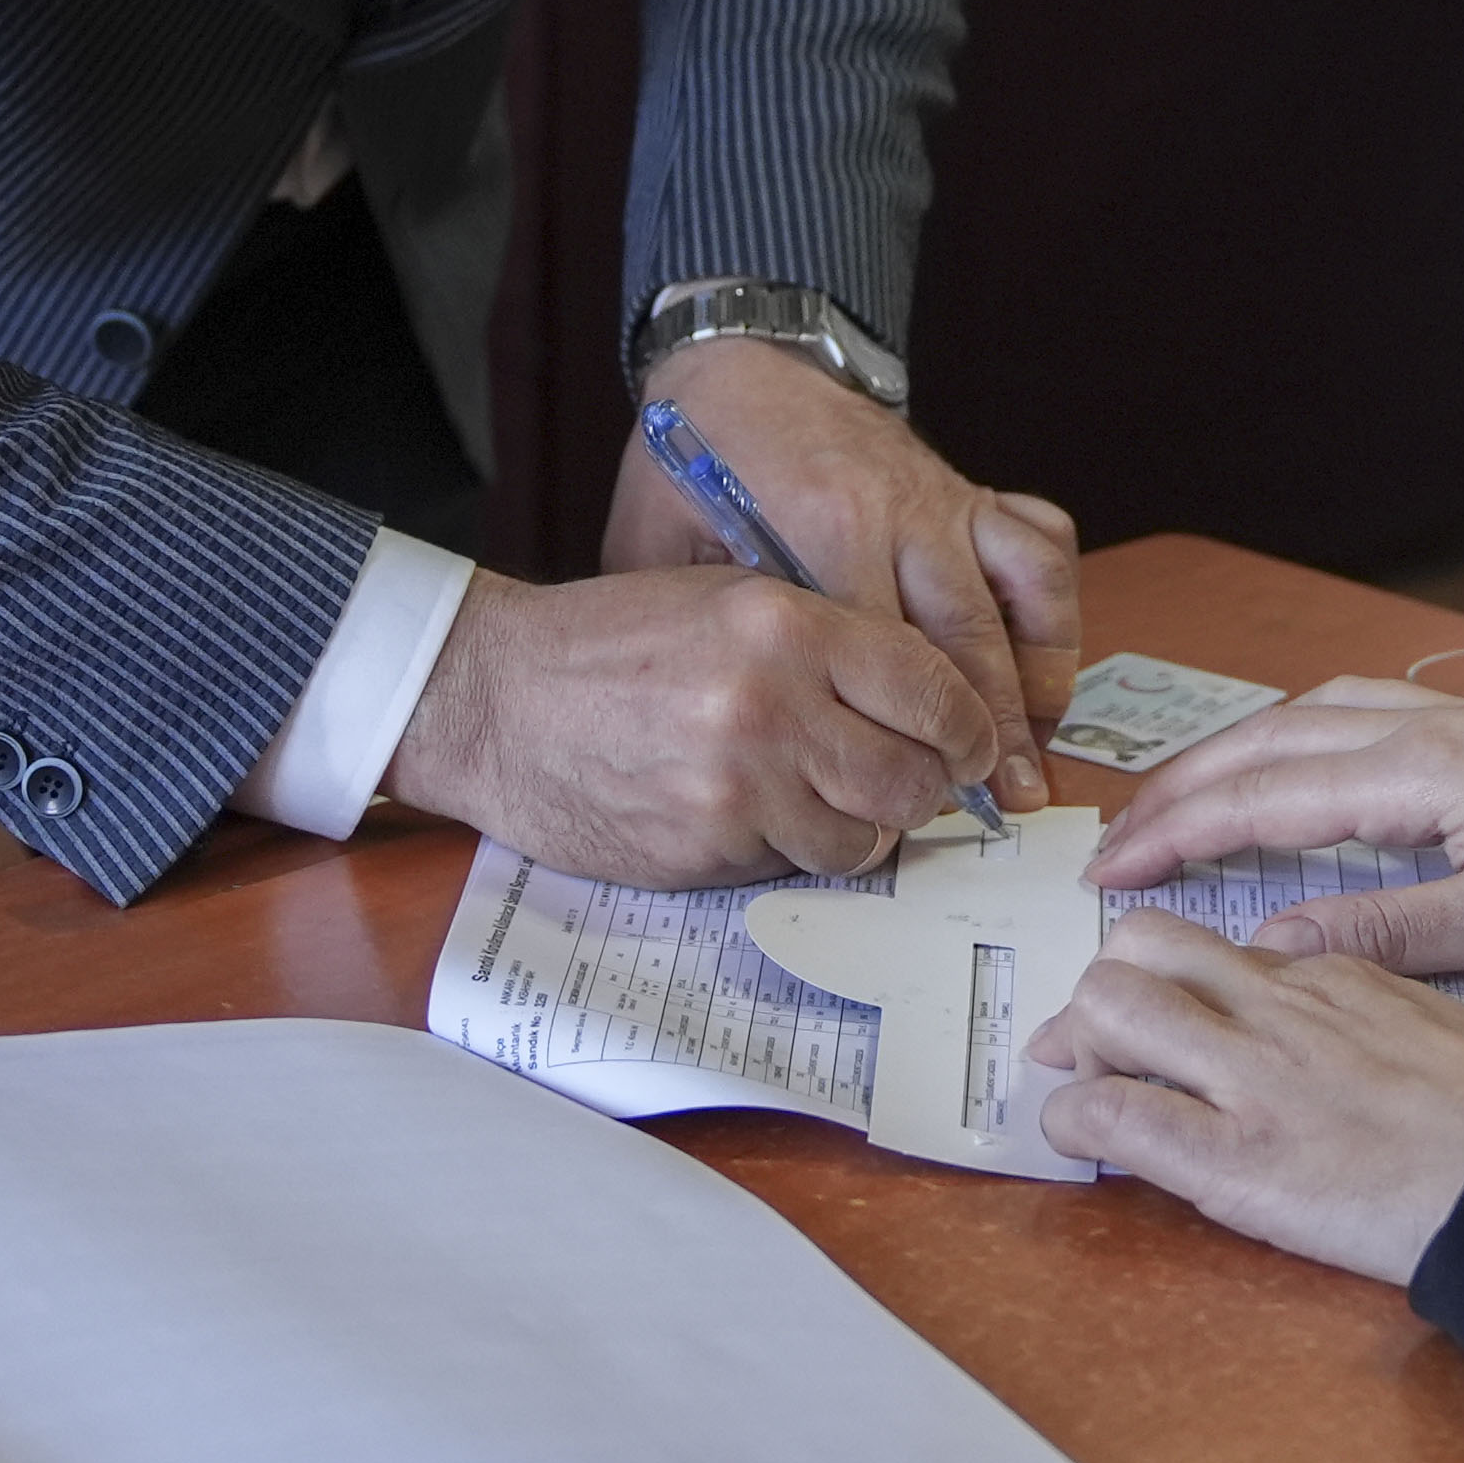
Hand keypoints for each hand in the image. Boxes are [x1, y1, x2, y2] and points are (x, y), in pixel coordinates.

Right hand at [380, 564, 997, 887]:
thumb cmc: (613, 641)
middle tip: (911, 779)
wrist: (493, 699)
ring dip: (864, 828)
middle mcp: (770, 706)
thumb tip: (925, 701)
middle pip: (912, 778)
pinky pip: (794, 866)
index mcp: (787, 626)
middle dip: (927, 787)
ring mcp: (736, 787)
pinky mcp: (703, 849)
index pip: (930, 689)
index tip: (970, 743)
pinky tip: (764, 815)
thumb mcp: (730, 596)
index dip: (967, 728)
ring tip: (832, 799)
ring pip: (864, 838)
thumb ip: (829, 641)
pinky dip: (797, 850)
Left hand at [614, 334, 1076, 810]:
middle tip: (1008, 798)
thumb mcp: (659, 546)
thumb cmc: (689, 460)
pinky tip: (1044, 665)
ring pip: (1025, 588)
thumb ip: (709, 627)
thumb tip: (748, 730)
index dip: (913, 729)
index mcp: (825, 524)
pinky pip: (1042, 542)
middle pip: (970, 633)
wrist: (739, 363)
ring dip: (1039, 673)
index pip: (890, 648)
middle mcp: (902, 508)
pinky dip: (1055, 605)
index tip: (922, 791)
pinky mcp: (970, 487)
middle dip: (996, 725)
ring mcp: (945, 496)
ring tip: (1035, 742)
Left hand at [1029, 909, 1463, 1283]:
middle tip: (1104, 1051)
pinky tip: (1083, 1143)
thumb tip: (1332, 1035)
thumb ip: (1372, 1018)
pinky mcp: (1239, 1159)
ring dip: (1082, 1048)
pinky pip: (1116, 1118)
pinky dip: (1076, 1125)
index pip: (1218, 949)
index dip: (1172, 984)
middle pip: (1143, 947)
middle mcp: (1285, 1008)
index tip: (1163, 1022)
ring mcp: (1257, 1078)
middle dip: (1106, 995)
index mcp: (1340, 977)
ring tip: (1092, 1092)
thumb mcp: (1444, 1033)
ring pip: (1111, 1006)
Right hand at [1083, 679, 1463, 974]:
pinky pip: (1350, 713)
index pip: (1260, 798)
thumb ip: (1384, 935)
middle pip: (1265, 743)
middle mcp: (1419, 726)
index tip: (1104, 872)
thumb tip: (1267, 950)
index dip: (1174, 836)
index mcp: (1417, 772)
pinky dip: (1290, 736)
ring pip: (1304, 717)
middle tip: (1106, 840)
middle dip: (1176, 790)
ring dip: (1228, 755)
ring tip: (1173, 802)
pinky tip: (1291, 763)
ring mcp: (1450, 714)